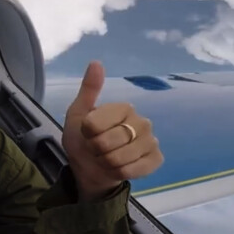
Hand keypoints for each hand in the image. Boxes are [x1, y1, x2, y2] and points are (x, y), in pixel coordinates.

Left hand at [61, 61, 163, 201]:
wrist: (91, 169)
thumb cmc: (84, 140)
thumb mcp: (77, 114)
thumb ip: (88, 90)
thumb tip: (96, 62)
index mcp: (123, 107)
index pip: (94, 124)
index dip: (86, 133)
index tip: (87, 133)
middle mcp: (142, 121)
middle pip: (108, 141)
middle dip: (96, 150)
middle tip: (96, 149)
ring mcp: (151, 141)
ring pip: (121, 157)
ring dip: (107, 162)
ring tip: (106, 159)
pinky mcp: (156, 159)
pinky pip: (136, 168)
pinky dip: (121, 171)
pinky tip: (119, 168)